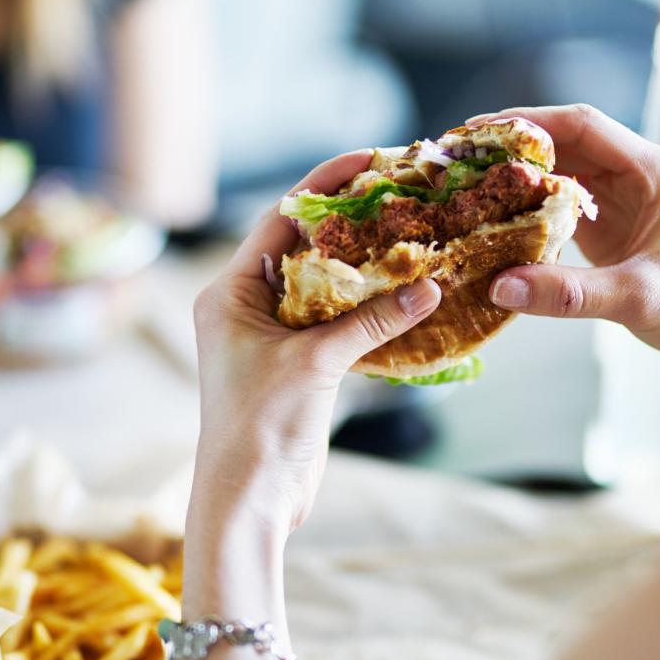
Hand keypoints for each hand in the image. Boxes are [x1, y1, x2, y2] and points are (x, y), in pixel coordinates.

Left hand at [188, 152, 440, 540]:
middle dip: (352, 224)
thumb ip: (370, 321)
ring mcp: (271, 336)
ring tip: (413, 237)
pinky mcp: (296, 365)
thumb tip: (429, 286)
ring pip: (324, 286)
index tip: (370, 160)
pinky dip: (367, 309)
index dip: (325, 187)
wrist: (249, 499)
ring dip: (364, 268)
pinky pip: (335, 322)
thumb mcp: (315, 364)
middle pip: (304, 247)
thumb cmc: (261, 427)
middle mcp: (246, 306)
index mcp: (230, 293)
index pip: (280, 219)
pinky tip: (405, 295)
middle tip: (402, 195)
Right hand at [472, 104, 659, 375]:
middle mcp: (639, 175)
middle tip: (459, 156)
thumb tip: (500, 286)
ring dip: (515, 176)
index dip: (530, 122)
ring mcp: (624, 199)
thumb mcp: (637, 300)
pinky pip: (561, 205)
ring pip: (561, 172)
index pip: (584, 126)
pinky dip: (526, 208)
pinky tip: (491, 217)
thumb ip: (568, 294)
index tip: (481, 130)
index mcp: (655, 171)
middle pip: (566, 142)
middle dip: (512, 147)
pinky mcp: (611, 226)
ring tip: (465, 181)